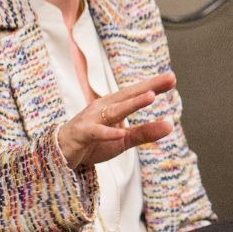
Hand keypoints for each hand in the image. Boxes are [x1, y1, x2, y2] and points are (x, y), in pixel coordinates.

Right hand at [57, 72, 176, 168]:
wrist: (60, 153)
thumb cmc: (93, 142)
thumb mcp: (123, 140)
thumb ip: (145, 133)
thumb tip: (170, 125)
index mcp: (113, 106)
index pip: (135, 94)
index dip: (153, 85)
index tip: (172, 78)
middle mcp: (102, 108)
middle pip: (127, 95)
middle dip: (148, 86)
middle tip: (169, 78)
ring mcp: (91, 120)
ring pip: (114, 111)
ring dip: (132, 104)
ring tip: (150, 97)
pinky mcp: (81, 134)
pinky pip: (96, 133)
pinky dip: (108, 133)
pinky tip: (121, 133)